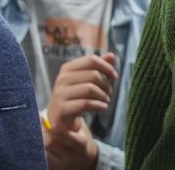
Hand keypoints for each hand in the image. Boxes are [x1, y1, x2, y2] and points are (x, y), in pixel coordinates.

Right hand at [42, 53, 117, 169]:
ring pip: (90, 88)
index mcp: (67, 69)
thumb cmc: (77, 97)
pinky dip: (99, 105)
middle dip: (106, 84)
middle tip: (109, 93)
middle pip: (93, 75)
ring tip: (106, 101)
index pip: (91, 60)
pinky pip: (85, 103)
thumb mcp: (87, 81)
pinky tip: (103, 107)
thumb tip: (111, 55)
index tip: (115, 77)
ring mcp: (59, 95)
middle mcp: (61, 79)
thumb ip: (98, 67)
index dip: (107, 67)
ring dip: (103, 96)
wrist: (59, 120)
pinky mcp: (61, 110)